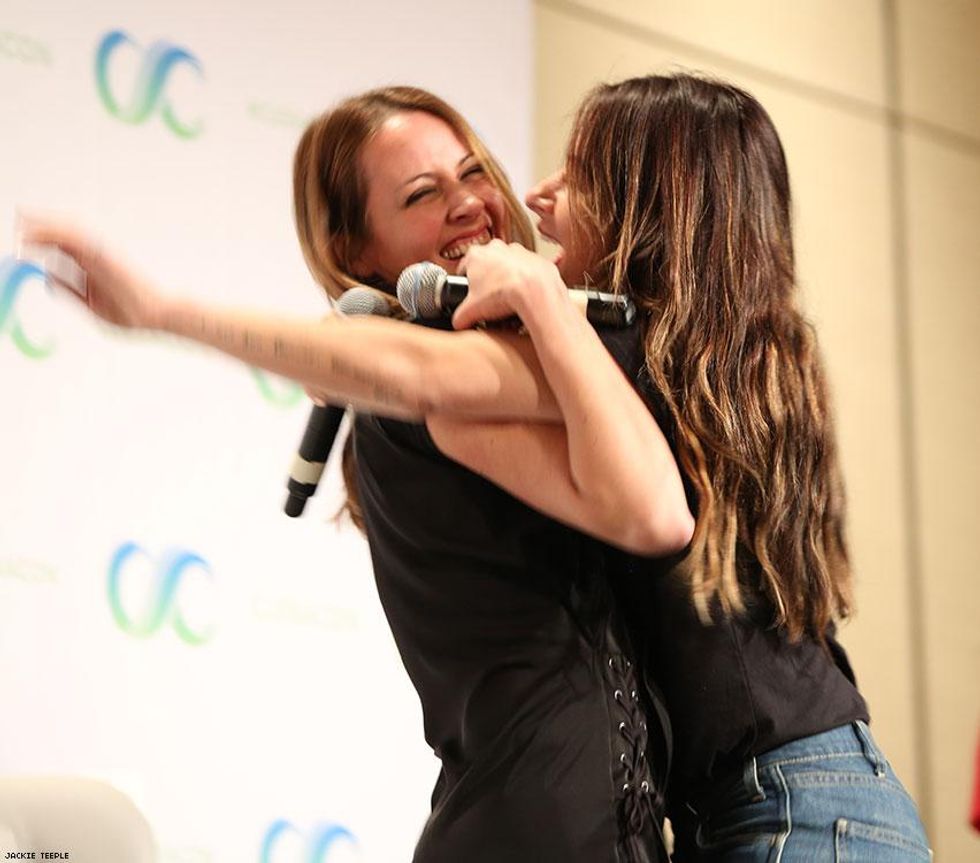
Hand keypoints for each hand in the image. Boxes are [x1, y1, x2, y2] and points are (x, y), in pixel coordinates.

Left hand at [17, 215, 162, 329]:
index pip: (64, 245)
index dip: (43, 237)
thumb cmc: (131, 312)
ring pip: (68, 233)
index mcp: (93, 266)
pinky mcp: (104, 256)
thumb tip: (47, 277)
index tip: (22, 235)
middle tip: (19, 219)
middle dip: (40, 226)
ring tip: (23, 220)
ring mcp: (100, 254)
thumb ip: (70, 290)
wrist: (157, 314)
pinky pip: (77, 240)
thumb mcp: (91, 303)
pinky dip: (58, 233)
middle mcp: (95, 256)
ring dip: (45, 225)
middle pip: (64, 235)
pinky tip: (40, 231)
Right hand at [452, 239, 563, 330]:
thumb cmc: (504, 294)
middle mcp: (496, 248)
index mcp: (476, 255)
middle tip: (490, 298)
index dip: (464, 284)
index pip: (463, 268)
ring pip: (508, 266)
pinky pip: (528, 270)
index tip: (469, 294)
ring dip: (507, 279)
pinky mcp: (536, 258)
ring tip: (509, 299)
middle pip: (487, 266)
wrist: (535, 290)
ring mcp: (518, 251)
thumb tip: (458, 323)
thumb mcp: (472, 310)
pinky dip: (526, 280)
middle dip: (487, 281)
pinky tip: (524, 295)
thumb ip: (460, 316)